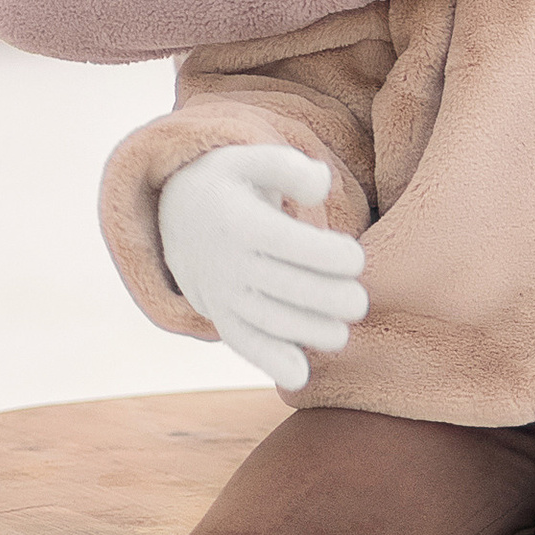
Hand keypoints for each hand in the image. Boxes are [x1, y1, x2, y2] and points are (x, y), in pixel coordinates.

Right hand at [157, 144, 367, 392]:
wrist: (176, 214)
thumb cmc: (233, 183)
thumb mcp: (250, 157)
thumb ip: (288, 166)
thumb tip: (322, 184)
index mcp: (241, 222)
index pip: (288, 244)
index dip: (327, 256)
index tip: (355, 260)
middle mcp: (230, 263)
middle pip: (285, 288)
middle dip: (328, 300)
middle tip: (358, 302)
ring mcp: (223, 294)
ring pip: (269, 321)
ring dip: (309, 333)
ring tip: (341, 332)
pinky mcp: (222, 317)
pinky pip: (244, 343)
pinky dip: (270, 362)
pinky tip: (300, 377)